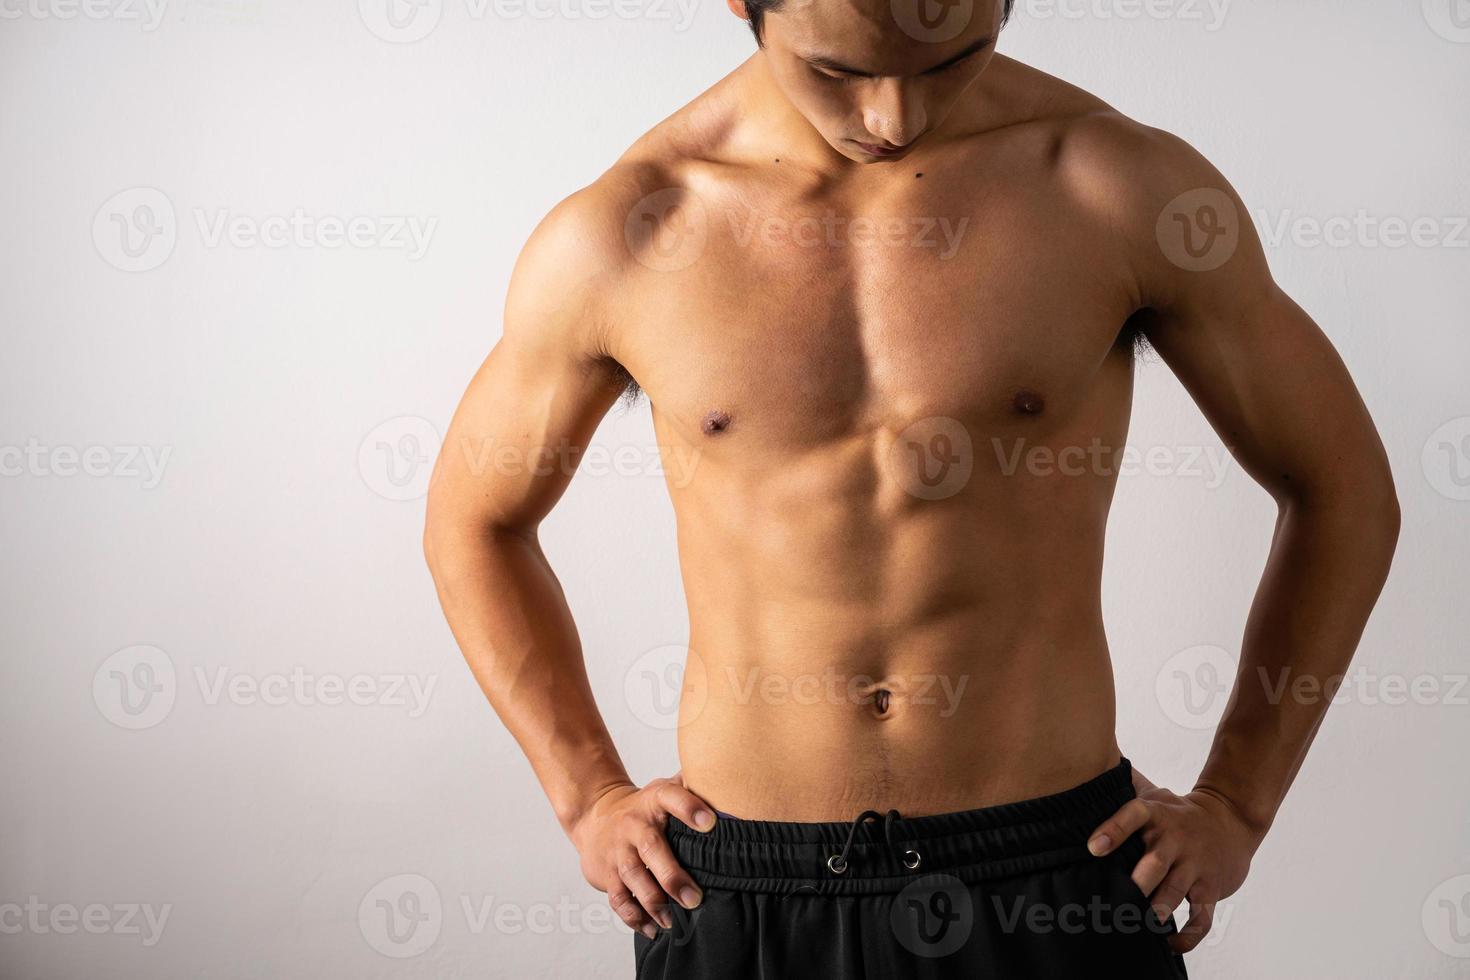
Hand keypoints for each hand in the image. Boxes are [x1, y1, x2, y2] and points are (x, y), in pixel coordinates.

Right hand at [568, 773, 716, 938]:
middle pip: (652, 848)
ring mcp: (619, 851)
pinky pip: (619, 899)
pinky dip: (634, 917)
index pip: (672, 798)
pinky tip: (652, 928)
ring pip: (633, 877)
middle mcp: (634, 825)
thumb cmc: (642, 807)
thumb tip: (731, 785)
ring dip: (654, 903)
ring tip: (672, 921)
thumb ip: (693, 787)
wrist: (595, 815)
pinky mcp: (607, 874)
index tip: (711, 823)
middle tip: (694, 899)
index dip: (690, 808)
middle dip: (672, 876)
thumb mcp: (664, 789)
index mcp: (654, 801)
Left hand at [1087, 769, 1264, 952]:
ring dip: (1161, 907)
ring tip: (1145, 923)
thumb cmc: (1177, 812)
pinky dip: (1189, 935)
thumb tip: (1083, 770)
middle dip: (1139, 882)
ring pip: (1177, 890)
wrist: (1231, 819)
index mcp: (1156, 815)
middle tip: (1117, 900)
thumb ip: (1123, 785)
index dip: (1113, 829)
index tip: (1092, 847)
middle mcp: (1175, 839)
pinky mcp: (1210, 887)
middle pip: (1155, 862)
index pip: (1133, 815)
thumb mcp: (1154, 794)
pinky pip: (1202, 916)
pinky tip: (1170, 944)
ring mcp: (1194, 865)